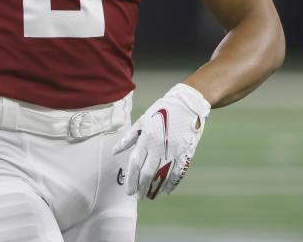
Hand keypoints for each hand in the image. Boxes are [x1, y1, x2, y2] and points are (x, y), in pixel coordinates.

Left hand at [112, 83, 210, 198]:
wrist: (187, 105)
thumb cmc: (162, 111)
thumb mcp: (142, 120)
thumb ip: (128, 138)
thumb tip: (115, 151)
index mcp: (146, 138)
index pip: (136, 164)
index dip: (131, 179)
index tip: (129, 191)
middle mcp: (158, 147)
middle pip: (148, 173)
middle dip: (142, 187)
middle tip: (138, 197)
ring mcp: (173, 151)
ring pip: (162, 175)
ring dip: (155, 188)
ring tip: (149, 196)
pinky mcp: (185, 153)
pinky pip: (178, 172)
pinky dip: (172, 184)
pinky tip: (166, 191)